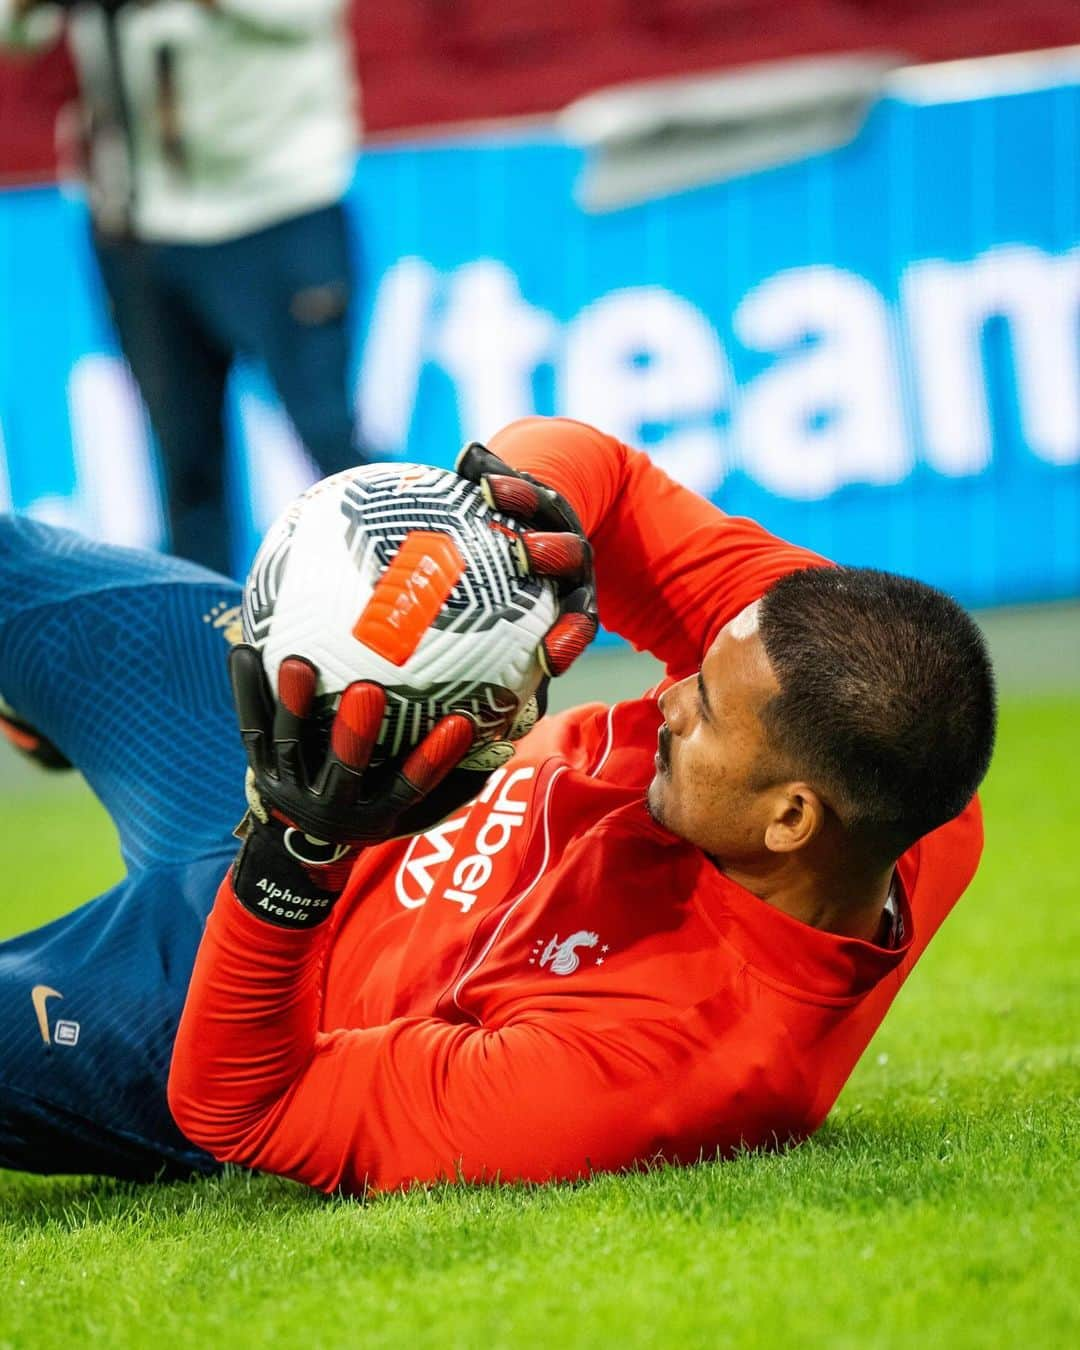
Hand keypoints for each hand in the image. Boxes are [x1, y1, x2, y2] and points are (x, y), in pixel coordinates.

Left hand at [230, 644, 477, 850]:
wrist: (300, 850)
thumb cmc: (372, 808)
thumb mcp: (413, 812)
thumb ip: (454, 781)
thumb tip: (505, 740)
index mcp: (375, 814)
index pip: (409, 789)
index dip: (434, 760)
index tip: (461, 722)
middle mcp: (332, 807)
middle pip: (344, 770)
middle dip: (355, 734)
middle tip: (367, 691)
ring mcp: (291, 788)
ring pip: (292, 747)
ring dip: (294, 706)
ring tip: (298, 662)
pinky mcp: (260, 769)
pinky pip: (252, 729)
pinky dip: (247, 692)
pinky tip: (244, 651)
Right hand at [456, 442, 597, 677]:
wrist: (529, 516)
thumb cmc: (497, 604)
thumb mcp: (499, 642)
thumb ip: (487, 677)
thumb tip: (448, 744)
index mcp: (565, 601)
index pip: (574, 622)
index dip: (566, 638)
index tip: (550, 657)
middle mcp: (563, 562)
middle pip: (568, 560)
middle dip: (552, 555)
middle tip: (528, 557)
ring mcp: (549, 519)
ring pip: (546, 513)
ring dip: (524, 503)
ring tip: (497, 497)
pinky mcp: (527, 485)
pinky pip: (513, 477)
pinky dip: (494, 472)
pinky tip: (470, 468)